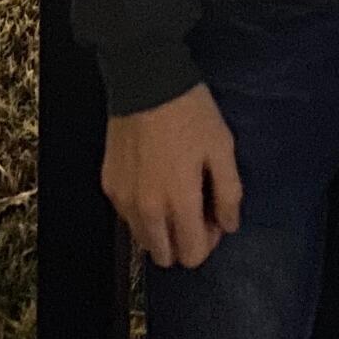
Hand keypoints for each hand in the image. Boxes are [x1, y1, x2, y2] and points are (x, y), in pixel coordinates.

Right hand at [101, 83, 242, 268]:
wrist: (145, 81)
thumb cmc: (190, 113)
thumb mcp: (222, 146)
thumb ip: (229, 193)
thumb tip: (228, 226)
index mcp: (177, 203)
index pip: (192, 255)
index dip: (209, 241)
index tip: (213, 213)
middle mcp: (146, 212)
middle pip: (165, 257)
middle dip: (184, 241)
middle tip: (195, 206)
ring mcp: (123, 201)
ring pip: (144, 240)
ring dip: (162, 230)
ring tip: (173, 192)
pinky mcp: (109, 186)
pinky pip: (128, 216)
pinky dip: (143, 211)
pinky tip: (153, 178)